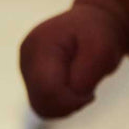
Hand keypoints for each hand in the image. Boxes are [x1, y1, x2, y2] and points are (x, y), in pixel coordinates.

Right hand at [20, 0, 128, 117]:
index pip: (47, 90)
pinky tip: (72, 87)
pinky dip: (60, 103)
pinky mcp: (29, 76)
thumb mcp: (102, 52)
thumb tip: (67, 98)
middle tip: (88, 91)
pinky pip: (43, 103)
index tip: (91, 93)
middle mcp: (27, 54)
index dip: (72, 101)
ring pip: (41, 106)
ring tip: (80, 84)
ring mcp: (25, 65)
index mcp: (41, 43)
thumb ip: (84, 78)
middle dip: (69, 104)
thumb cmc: (99, 35)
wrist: (92, 22)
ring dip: (65, 104)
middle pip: (41, 102)